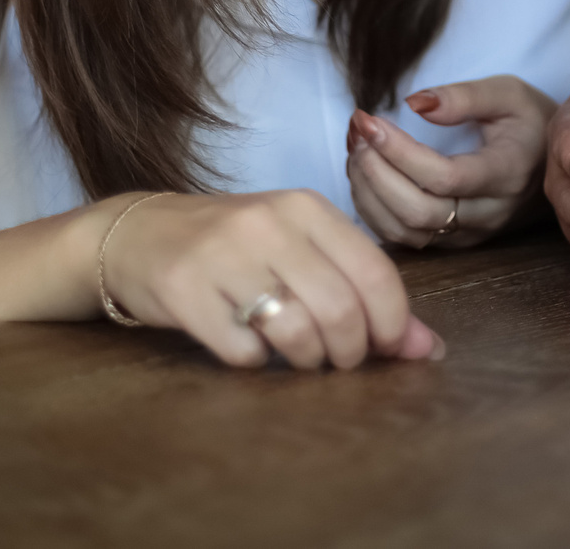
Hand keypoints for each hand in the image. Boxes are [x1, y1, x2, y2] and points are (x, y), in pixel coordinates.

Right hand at [97, 189, 443, 369]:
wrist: (138, 235)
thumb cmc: (235, 246)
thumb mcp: (300, 249)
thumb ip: (364, 290)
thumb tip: (430, 349)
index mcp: (306, 207)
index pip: (376, 273)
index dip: (393, 325)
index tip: (387, 348)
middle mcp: (268, 224)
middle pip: (341, 309)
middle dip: (350, 351)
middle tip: (338, 360)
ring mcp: (223, 256)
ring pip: (297, 332)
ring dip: (307, 361)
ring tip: (298, 356)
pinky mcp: (184, 292)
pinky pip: (244, 351)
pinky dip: (256, 363)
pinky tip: (247, 346)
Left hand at [345, 76, 556, 250]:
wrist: (556, 165)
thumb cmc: (528, 122)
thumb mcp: (507, 93)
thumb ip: (463, 96)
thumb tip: (414, 104)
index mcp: (507, 173)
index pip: (445, 177)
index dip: (399, 153)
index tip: (368, 121)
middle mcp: (490, 213)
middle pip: (419, 212)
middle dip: (375, 173)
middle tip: (356, 134)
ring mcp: (471, 234)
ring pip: (407, 231)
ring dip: (369, 194)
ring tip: (355, 150)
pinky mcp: (455, 242)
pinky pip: (406, 238)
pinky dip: (375, 210)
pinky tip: (365, 176)